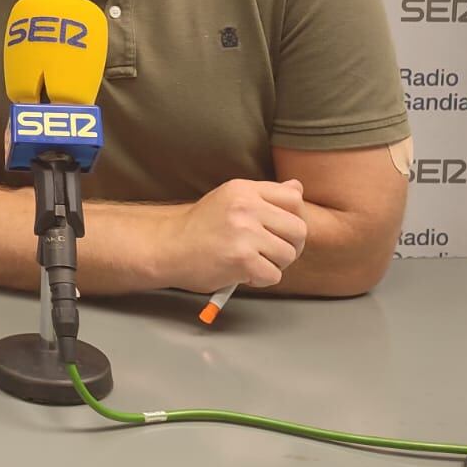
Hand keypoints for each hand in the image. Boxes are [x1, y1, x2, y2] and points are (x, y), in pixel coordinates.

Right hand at [160, 179, 307, 292]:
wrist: (168, 248)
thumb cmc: (200, 228)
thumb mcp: (230, 199)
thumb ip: (264, 196)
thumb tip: (297, 187)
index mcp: (243, 189)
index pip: (293, 198)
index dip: (294, 218)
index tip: (279, 230)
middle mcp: (245, 207)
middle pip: (298, 229)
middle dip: (289, 246)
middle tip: (270, 252)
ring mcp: (244, 233)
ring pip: (288, 255)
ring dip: (273, 264)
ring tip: (251, 261)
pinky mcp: (241, 259)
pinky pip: (273, 275)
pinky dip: (260, 279)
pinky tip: (242, 272)